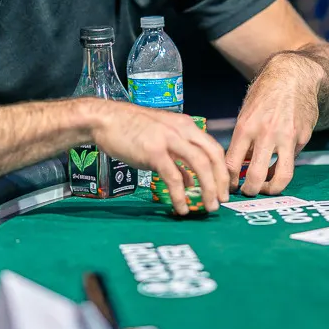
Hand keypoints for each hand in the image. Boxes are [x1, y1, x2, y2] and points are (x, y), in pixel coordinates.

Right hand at [92, 102, 228, 214]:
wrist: (104, 120)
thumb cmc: (130, 130)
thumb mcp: (161, 139)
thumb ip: (177, 158)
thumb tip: (190, 180)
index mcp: (186, 126)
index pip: (214, 147)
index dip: (223, 169)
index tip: (224, 188)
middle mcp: (182, 130)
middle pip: (213, 155)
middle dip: (221, 181)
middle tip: (222, 201)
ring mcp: (169, 139)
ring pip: (200, 165)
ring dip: (208, 189)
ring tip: (210, 207)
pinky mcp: (154, 151)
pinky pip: (174, 177)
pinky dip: (180, 195)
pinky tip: (181, 208)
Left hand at [226, 54, 320, 196]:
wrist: (294, 75)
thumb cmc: (265, 93)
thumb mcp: (246, 112)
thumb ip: (243, 139)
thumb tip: (238, 167)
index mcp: (246, 126)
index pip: (232, 164)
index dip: (230, 181)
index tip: (230, 185)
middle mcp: (266, 133)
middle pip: (256, 177)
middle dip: (250, 191)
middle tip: (248, 192)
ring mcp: (287, 137)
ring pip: (281, 177)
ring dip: (271, 189)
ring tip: (267, 188)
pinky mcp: (303, 138)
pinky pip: (292, 160)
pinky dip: (284, 166)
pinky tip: (279, 163)